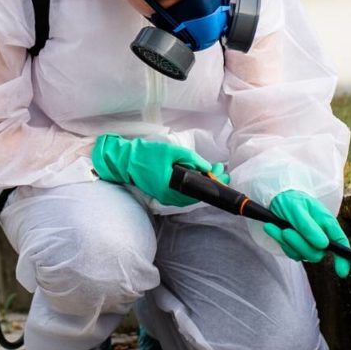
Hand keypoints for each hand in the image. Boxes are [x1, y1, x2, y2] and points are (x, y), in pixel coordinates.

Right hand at [92, 134, 224, 206]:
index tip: (223, 175)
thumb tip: (207, 167)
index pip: (197, 192)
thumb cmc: (147, 155)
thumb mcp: (171, 152)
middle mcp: (169, 197)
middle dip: (210, 182)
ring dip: (202, 183)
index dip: (213, 184)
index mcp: (170, 188)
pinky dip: (192, 185)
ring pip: (190, 194)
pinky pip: (182, 192)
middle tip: (221, 171)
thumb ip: (191, 159)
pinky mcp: (163, 193)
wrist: (126, 160)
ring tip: (213, 171)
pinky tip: (198, 174)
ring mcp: (165, 197)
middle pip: (196, 194)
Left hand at [264, 191, 349, 276]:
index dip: (344, 259)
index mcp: (328, 224)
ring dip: (286, 242)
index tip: (342, 272)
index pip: (341, 243)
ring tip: (274, 226)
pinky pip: (291, 253)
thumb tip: (323, 245)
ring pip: (302, 255)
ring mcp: (309, 243)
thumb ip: (308, 226)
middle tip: (286, 231)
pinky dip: (280, 242)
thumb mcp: (297, 209)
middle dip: (299, 244)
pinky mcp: (297, 247)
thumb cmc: (292, 200)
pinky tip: (272, 229)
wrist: (277, 199)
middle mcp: (321, 236)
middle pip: (316, 253)